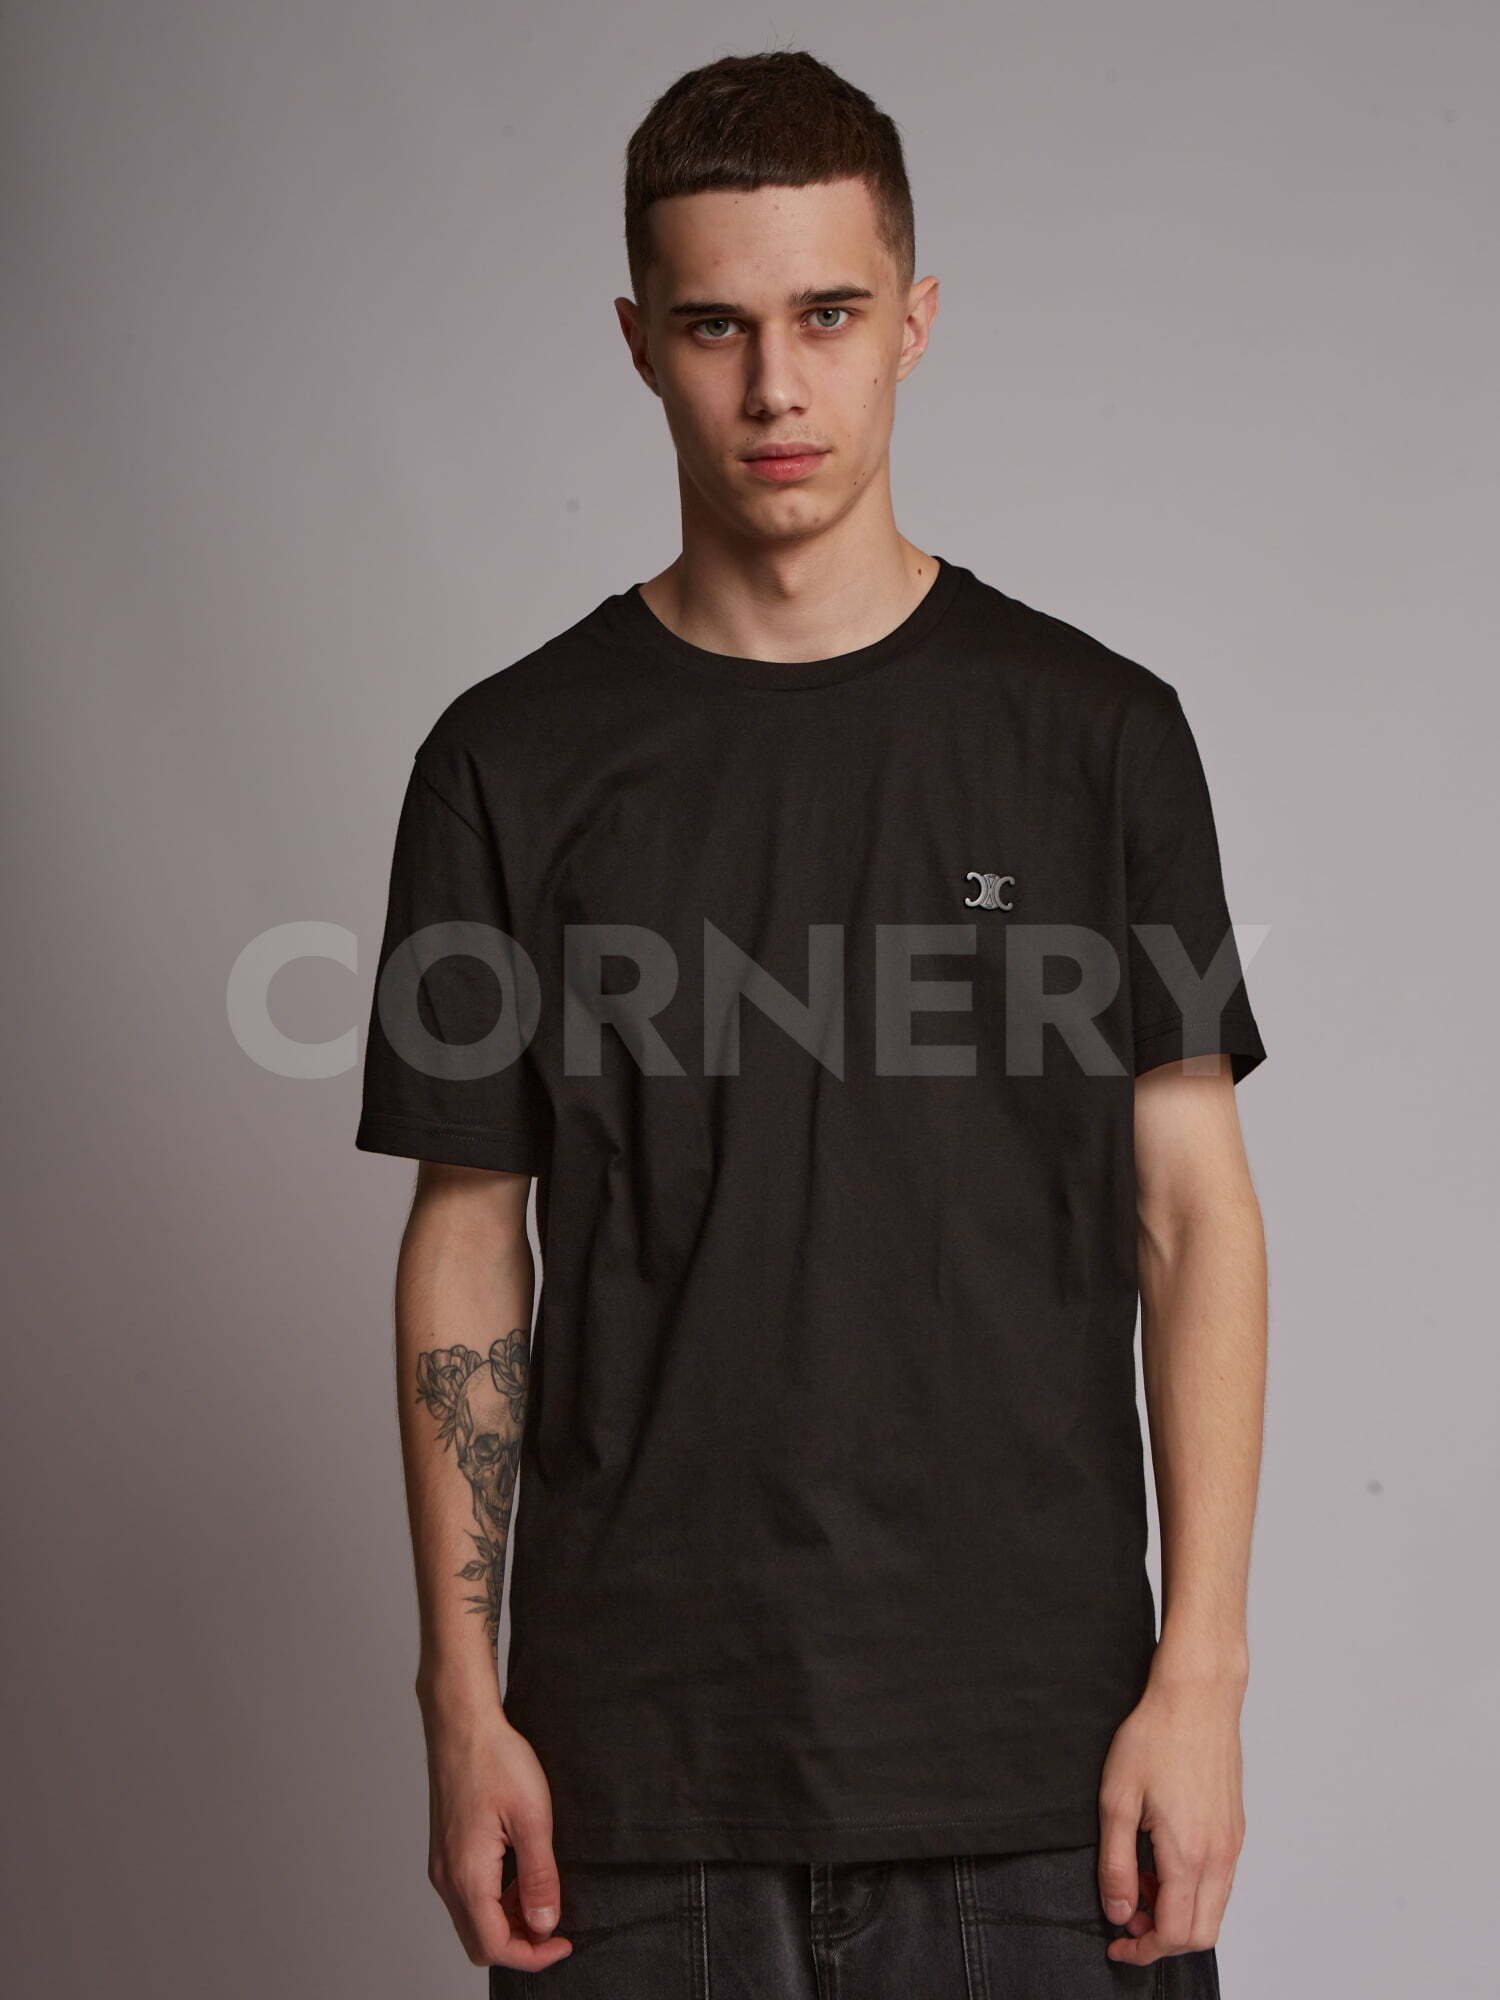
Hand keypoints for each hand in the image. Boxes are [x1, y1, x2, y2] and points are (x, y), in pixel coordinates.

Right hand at [421, 1698, 573, 1972]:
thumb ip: (539, 1877)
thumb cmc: (497, 1760)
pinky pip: (468, 1897)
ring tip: (542, 1891)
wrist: (462, 1723)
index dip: (533, 1955)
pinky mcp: (445, 1851)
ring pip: (473, 1921)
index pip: (495, 1946)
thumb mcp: (532, 1817)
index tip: (565, 1942)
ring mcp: (442, 1865)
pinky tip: (520, 1872)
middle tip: (556, 1923)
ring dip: (508, 1921)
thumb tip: (545, 1925)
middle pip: (480, 1942)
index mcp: (467, 1875)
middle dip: (520, 1944)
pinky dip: (495, 1901)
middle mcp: (447, 1878)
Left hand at [1096, 1666, 1246, 1966]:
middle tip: (1126, 1914)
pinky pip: (1219, 1882)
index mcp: (1189, 1854)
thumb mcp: (1117, 1800)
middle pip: (1200, 1934)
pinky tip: (1160, 1859)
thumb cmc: (1155, 1737)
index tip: (1117, 1943)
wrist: (1197, 1698)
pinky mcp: (1235, 1830)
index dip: (1143, 1949)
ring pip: (1212, 1910)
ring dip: (1176, 1912)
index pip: (1175, 1934)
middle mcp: (1220, 1857)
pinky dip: (1190, 1889)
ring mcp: (1232, 1844)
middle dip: (1161, 1938)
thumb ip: (1116, 1864)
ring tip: (1138, 1878)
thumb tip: (1118, 1911)